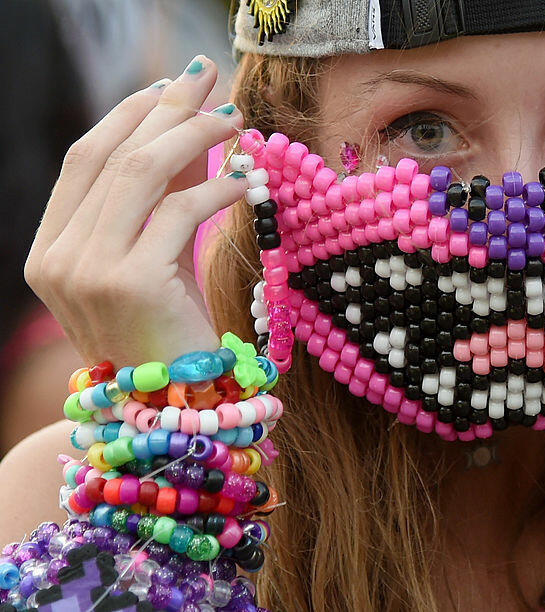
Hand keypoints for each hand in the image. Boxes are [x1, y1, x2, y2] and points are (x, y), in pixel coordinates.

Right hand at [24, 56, 246, 366]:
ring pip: (141, 172)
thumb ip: (160, 201)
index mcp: (50, 250)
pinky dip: (218, 187)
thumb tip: (192, 131)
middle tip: (210, 80)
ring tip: (236, 120)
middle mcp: (59, 257)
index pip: (84, 159)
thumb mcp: (155, 257)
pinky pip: (179, 211)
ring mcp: (88, 270)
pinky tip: (247, 179)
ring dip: (195, 135)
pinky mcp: (132, 282)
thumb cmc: (170, 331)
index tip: (170, 87)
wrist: (178, 405)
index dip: (128, 115)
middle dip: (165, 109)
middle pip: (112, 155)